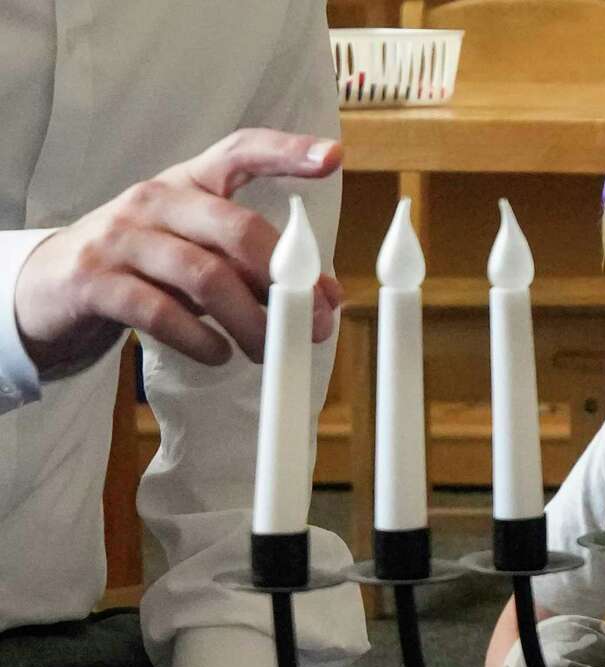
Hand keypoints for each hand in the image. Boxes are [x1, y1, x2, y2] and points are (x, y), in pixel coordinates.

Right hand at [14, 128, 343, 374]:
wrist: (51, 288)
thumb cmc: (145, 268)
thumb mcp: (201, 255)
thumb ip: (258, 269)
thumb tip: (325, 298)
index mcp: (189, 183)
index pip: (240, 151)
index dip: (286, 152)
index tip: (332, 157)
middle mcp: (156, 201)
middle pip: (237, 229)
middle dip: (286, 281)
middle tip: (315, 322)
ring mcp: (122, 239)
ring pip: (205, 277)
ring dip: (251, 321)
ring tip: (268, 351)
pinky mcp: (95, 282)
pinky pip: (160, 312)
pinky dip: (200, 339)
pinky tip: (219, 355)